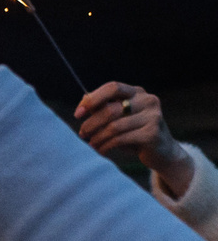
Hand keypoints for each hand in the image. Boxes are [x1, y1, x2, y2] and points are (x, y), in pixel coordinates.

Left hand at [75, 81, 193, 194]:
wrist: (161, 152)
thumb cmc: (134, 133)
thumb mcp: (118, 118)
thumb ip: (103, 108)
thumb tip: (83, 102)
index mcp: (137, 93)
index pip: (113, 87)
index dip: (93, 99)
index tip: (78, 114)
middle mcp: (148, 100)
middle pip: (110, 109)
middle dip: (91, 124)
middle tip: (82, 134)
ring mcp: (153, 116)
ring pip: (114, 127)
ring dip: (97, 138)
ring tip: (92, 144)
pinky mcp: (152, 133)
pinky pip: (120, 139)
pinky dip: (106, 146)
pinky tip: (102, 150)